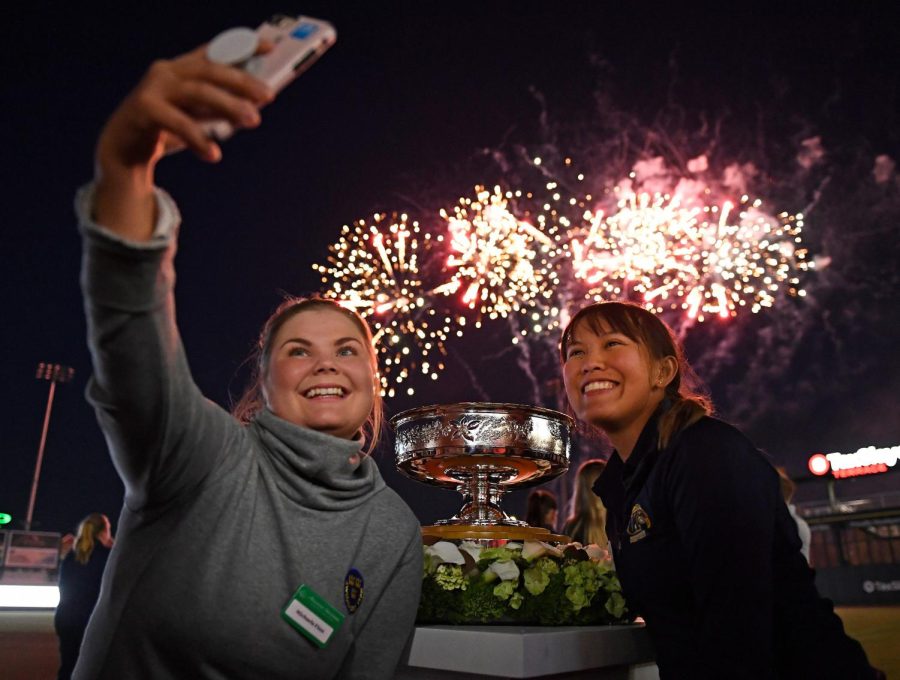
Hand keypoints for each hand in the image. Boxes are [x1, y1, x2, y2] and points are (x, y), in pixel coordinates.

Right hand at [92, 42, 273, 238]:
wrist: (124, 150)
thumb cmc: (166, 130)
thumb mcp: (196, 115)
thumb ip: (219, 108)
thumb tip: (254, 109)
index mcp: (181, 69)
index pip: (214, 52)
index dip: (241, 47)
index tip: (269, 48)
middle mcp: (167, 72)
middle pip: (210, 71)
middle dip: (241, 82)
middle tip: (269, 96)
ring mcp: (153, 87)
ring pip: (197, 92)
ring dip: (228, 105)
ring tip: (253, 120)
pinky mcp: (143, 108)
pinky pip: (177, 122)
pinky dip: (198, 139)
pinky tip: (214, 154)